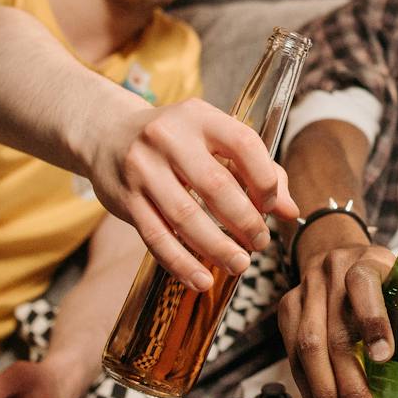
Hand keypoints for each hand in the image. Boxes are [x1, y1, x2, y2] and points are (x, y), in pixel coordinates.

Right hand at [84, 99, 298, 290]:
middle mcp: (169, 138)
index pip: (244, 144)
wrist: (108, 135)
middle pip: (215, 186)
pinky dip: (180, 263)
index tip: (271, 206)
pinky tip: (201, 279)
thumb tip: (289, 211)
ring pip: (185, 216)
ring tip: (239, 264)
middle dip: (245, 222)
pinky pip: (155, 237)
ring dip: (217, 247)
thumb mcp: (215, 141)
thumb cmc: (178, 141)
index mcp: (200, 117)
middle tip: (260, 243)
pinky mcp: (124, 199)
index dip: (265, 179)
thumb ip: (257, 171)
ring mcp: (143, 168)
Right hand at [276, 243, 397, 397]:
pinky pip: (291, 356)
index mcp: (371, 263)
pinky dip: (308, 392)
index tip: (385, 357)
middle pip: (334, 331)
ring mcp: (306, 290)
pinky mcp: (288, 309)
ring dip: (324, 394)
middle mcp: (334, 273)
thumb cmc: (392, 286)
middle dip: (349, 385)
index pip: (365, 284)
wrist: (341, 254)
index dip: (373, 320)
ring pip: (306, 347)